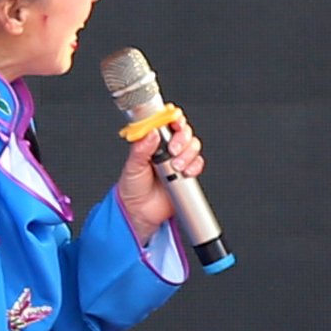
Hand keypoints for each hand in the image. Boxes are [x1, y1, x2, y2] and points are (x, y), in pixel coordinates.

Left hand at [117, 114, 204, 243]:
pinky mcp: (187, 172)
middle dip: (182, 138)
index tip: (174, 121)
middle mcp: (166, 147)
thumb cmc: (133, 187)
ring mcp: (178, 159)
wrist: (141, 212)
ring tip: (175, 167)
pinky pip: (198, 163)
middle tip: (173, 149)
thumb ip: (142, 149)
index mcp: (152, 141)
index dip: (172, 118)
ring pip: (193, 145)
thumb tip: (152, 133)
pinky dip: (194, 166)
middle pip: (183, 131)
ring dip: (187, 154)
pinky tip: (185, 173)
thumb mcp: (132, 166)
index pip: (165, 122)